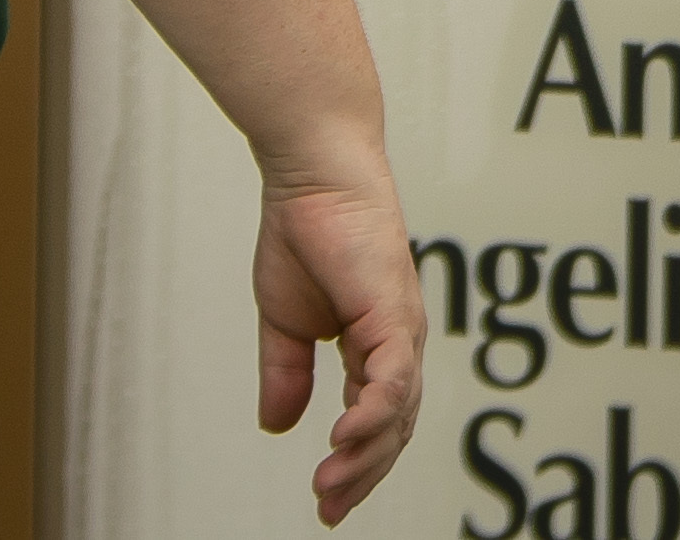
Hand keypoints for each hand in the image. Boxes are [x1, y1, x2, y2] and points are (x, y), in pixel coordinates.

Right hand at [253, 159, 426, 518]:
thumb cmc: (305, 231)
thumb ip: (286, 373)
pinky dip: (373, 414)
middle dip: (363, 474)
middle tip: (330, 510)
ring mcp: (401, 326)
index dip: (355, 462)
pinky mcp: (394, 310)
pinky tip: (344, 439)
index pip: (377, 417)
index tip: (327, 501)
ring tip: (331, 488)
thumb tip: (279, 426)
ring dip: (364, 455)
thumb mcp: (284, 321)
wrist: (312, 173)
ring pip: (397, 411)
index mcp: (375, 343)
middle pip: (395, 426)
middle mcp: (397, 340)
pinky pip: (392, 377)